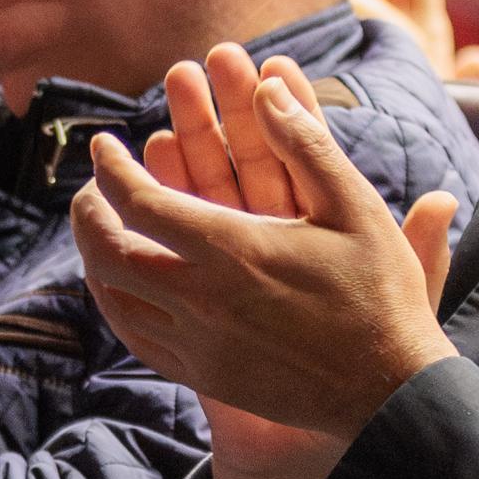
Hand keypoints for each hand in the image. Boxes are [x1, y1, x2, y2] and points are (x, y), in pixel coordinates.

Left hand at [71, 48, 462, 478]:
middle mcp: (201, 299)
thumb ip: (307, 144)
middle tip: (90, 187)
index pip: (138, 202)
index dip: (110, 168)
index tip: (103, 144)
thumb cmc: (381, 294)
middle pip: (107, 251)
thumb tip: (270, 86)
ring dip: (95, 257)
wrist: (390, 392)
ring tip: (100, 230)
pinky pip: (136, 337)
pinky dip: (117, 303)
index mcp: (232, 250)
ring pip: (113, 298)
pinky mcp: (204, 376)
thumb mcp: (355, 208)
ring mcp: (197, 344)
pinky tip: (124, 286)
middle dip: (88, 212)